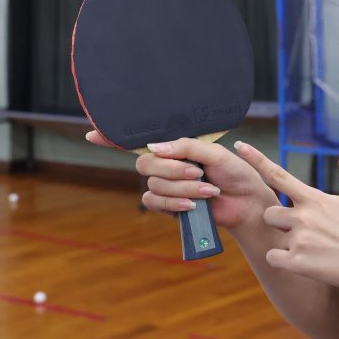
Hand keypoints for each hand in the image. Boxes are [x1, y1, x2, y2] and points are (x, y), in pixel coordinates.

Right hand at [85, 131, 276, 229]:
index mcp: (176, 146)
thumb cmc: (235, 173)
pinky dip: (173, 203)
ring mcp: (166, 185)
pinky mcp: (169, 206)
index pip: (139, 139)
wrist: (247, 202)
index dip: (113, 136)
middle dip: (171, 169)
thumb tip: (154, 149)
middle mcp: (167, 164)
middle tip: (198, 172)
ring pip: (154, 185)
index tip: (91, 132)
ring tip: (208, 191)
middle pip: (145, 163)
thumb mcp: (214, 153)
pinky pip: (155, 202)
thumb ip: (185, 147)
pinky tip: (192, 206)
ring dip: (182, 189)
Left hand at [234, 134, 338, 293]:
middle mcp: (303, 216)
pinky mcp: (298, 263)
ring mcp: (299, 240)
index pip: (278, 175)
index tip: (239, 146)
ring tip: (312, 247)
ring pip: (272, 236)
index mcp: (314, 198)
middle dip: (280, 220)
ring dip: (284, 241)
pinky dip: (283, 261)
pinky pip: (272, 258)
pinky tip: (304, 262)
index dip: (256, 160)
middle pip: (269, 212)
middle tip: (305, 230)